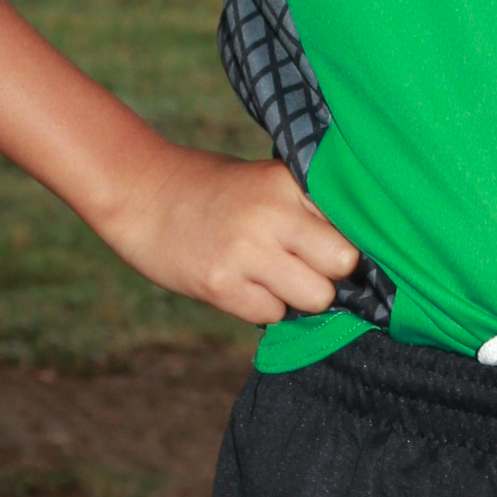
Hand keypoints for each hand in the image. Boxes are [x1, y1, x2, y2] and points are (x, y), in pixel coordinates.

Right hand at [98, 146, 359, 326]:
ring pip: (316, 297)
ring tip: (271, 275)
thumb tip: (355, 256)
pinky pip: (272, 314)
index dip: (348, 240)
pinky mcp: (221, 285)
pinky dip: (262, 307)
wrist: (141, 195)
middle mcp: (273, 213)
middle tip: (306, 265)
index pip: (352, 222)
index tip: (334, 246)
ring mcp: (247, 250)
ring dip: (299, 295)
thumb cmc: (215, 191)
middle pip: (344, 263)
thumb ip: (308, 208)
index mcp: (289, 181)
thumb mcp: (267, 182)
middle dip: (331, 272)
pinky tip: (241, 283)